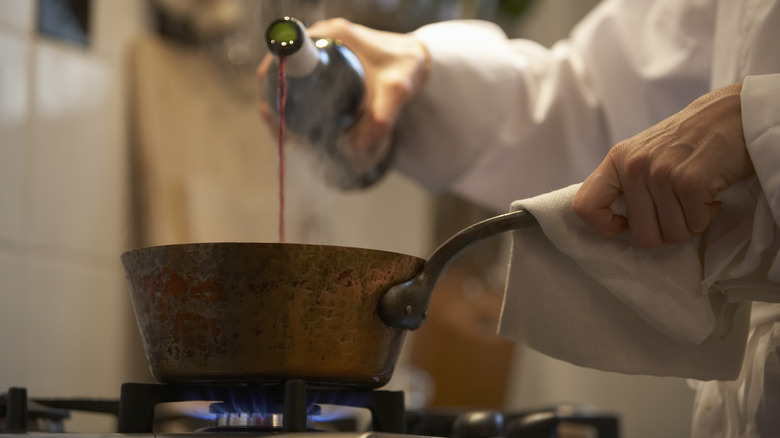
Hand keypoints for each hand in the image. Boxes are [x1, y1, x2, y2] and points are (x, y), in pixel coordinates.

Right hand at [256, 18, 429, 151]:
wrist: (419, 61)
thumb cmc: (408, 68)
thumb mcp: (397, 92)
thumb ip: (382, 118)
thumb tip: (358, 146)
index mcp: (333, 34)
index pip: (288, 50)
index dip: (273, 77)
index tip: (274, 107)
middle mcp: (324, 37)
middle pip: (281, 66)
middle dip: (274, 97)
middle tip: (280, 129)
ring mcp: (323, 49)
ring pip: (289, 75)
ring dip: (281, 101)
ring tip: (287, 133)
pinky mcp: (327, 62)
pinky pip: (300, 79)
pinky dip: (293, 99)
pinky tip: (294, 124)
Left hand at [572, 82, 754, 247]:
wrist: (734, 113)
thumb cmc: (691, 140)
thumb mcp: (645, 153)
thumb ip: (627, 184)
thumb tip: (617, 225)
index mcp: (617, 160)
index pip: (584, 206)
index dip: (604, 227)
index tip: (626, 224)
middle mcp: (634, 166)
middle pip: (641, 236)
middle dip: (666, 232)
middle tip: (680, 209)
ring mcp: (661, 173)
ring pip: (672, 235)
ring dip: (690, 223)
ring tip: (697, 196)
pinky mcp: (690, 182)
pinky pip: (695, 226)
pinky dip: (707, 216)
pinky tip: (710, 192)